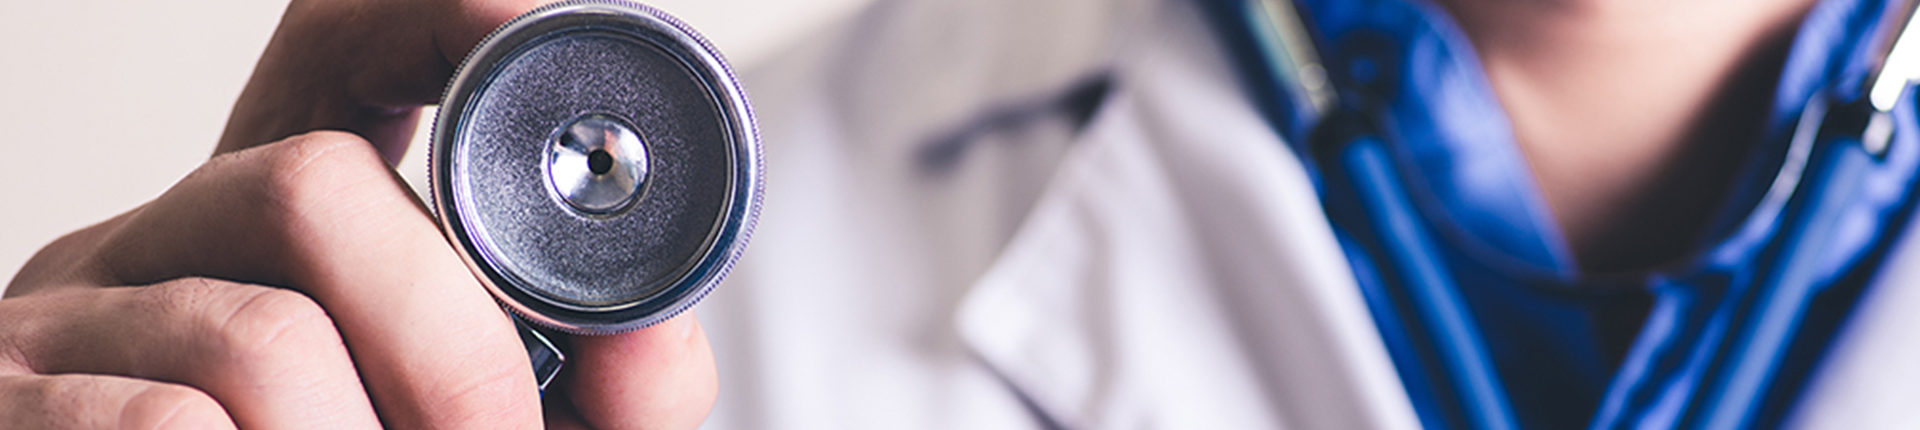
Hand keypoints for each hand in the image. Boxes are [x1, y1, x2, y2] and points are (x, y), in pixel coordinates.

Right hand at [3, 0, 718, 426]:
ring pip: (258, 338)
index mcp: (268, 231)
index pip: (340, 45)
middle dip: (451, 343)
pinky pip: (167, 427)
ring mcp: (58, 326)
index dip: (447, 20)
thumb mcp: (489, 428)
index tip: (539, 34)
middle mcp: (150, 245)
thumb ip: (590, 389)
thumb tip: (652, 336)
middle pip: (309, 187)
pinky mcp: (3, 410)